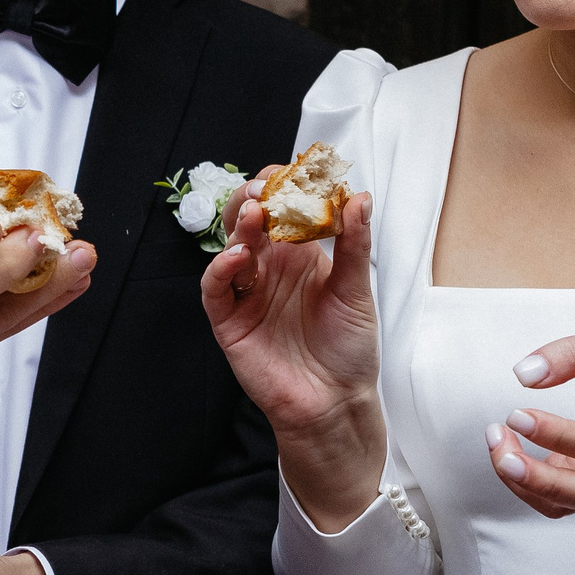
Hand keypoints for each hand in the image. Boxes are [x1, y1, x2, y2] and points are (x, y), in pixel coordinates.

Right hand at [200, 172, 385, 525]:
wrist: (336, 402)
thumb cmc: (349, 349)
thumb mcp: (357, 291)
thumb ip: (353, 244)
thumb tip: (359, 196)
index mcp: (299, 255)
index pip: (283, 208)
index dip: (284, 187)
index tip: (295, 172)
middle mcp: (269, 268)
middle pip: (249, 220)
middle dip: (255, 198)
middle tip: (266, 189)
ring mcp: (247, 293)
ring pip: (230, 247)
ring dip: (239, 227)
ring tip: (255, 215)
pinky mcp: (229, 321)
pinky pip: (215, 289)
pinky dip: (220, 269)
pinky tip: (238, 258)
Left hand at [489, 327, 574, 522]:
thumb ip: (574, 352)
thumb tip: (525, 374)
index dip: (556, 435)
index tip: (517, 416)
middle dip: (542, 482)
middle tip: (503, 454)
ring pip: (572, 506)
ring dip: (528, 487)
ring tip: (497, 448)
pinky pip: (558, 502)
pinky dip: (526, 488)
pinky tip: (506, 454)